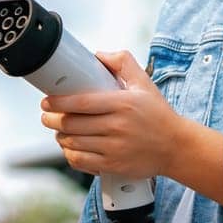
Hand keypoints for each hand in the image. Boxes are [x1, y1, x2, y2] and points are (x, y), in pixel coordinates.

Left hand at [39, 49, 182, 179]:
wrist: (176, 147)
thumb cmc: (158, 114)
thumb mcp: (145, 83)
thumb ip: (122, 63)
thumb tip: (97, 55)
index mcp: (123, 103)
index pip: (81, 103)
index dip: (58, 102)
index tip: (47, 101)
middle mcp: (118, 126)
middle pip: (72, 124)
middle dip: (52, 120)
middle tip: (47, 116)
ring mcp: (115, 148)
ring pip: (73, 143)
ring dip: (59, 137)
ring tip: (58, 131)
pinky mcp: (113, 166)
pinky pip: (80, 161)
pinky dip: (70, 154)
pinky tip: (70, 147)